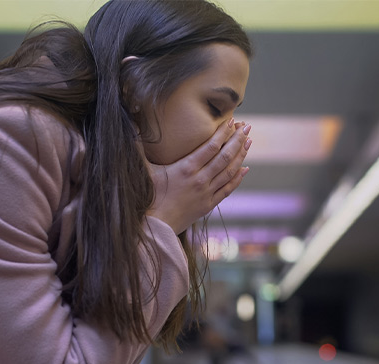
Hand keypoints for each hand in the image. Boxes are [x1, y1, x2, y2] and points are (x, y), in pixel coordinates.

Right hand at [147, 118, 251, 233]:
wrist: (154, 227)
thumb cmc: (147, 197)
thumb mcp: (144, 170)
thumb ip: (138, 147)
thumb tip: (129, 124)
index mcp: (186, 168)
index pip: (210, 146)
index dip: (223, 133)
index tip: (232, 121)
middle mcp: (200, 179)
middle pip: (225, 156)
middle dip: (237, 139)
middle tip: (247, 127)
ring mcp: (206, 193)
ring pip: (229, 171)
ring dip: (241, 155)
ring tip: (249, 141)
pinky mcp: (208, 205)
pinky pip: (228, 189)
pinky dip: (238, 178)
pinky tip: (245, 168)